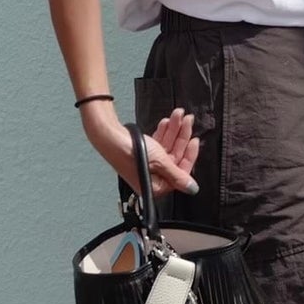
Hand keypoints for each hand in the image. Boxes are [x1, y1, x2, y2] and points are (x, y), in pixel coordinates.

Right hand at [83, 105, 200, 198]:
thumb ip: (178, 174)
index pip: (180, 173)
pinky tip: (166, 122)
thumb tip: (192, 188)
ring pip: (167, 147)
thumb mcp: (160, 162)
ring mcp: (147, 165)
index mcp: (156, 186)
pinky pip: (158, 144)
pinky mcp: (142, 154)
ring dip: (174, 130)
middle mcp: (152, 178)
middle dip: (182, 136)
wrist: (108, 135)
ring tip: (178, 115)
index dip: (190, 155)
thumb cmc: (129, 151)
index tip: (195, 140)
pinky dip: (162, 133)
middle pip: (174, 156)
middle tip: (188, 120)